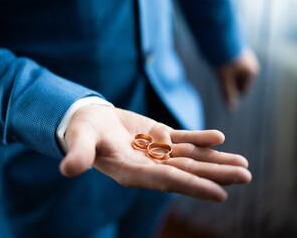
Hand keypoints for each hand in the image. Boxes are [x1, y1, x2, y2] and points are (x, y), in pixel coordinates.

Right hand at [60, 105, 251, 201]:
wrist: (87, 119)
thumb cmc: (81, 131)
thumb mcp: (79, 140)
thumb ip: (79, 154)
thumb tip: (68, 168)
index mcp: (131, 171)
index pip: (165, 181)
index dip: (192, 187)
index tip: (220, 194)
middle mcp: (148, 165)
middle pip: (186, 172)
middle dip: (215, 175)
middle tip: (245, 176)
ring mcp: (155, 151)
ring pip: (189, 157)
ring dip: (215, 160)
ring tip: (242, 164)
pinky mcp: (158, 136)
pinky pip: (182, 139)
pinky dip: (200, 139)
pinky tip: (218, 138)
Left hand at [217, 48, 258, 109]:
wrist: (221, 38)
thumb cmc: (224, 61)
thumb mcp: (224, 79)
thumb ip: (228, 93)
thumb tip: (231, 109)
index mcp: (251, 73)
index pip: (242, 91)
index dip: (231, 89)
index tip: (223, 80)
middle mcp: (252, 66)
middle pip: (238, 82)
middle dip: (229, 80)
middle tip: (221, 72)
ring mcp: (246, 59)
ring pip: (235, 74)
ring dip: (227, 73)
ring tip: (221, 65)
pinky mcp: (238, 54)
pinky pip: (232, 65)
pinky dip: (226, 66)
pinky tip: (221, 61)